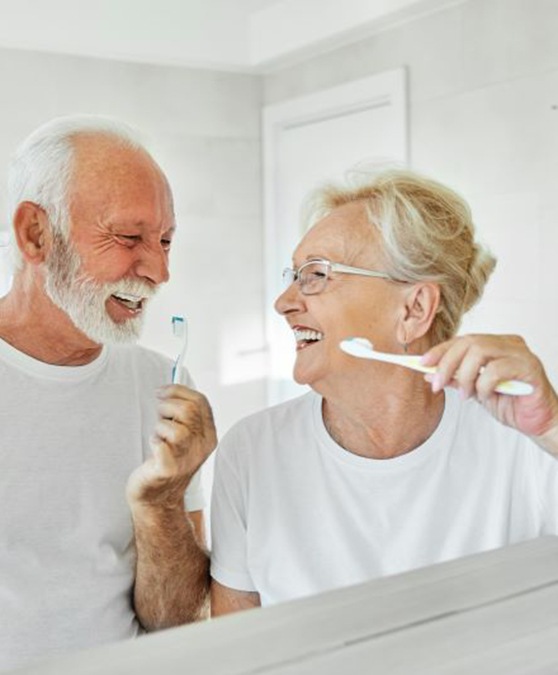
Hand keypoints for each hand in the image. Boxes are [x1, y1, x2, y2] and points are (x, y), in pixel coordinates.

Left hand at [127, 385, 216, 509]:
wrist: (158, 498)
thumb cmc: (167, 460)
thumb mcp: (186, 436)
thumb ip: (186, 414)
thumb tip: (173, 384)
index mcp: (208, 435)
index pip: (201, 402)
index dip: (178, 391)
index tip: (161, 392)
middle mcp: (202, 446)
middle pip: (189, 410)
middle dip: (167, 405)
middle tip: (159, 415)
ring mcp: (186, 459)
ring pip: (174, 427)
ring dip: (159, 425)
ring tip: (157, 435)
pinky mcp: (168, 470)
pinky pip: (160, 446)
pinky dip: (153, 441)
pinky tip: (153, 448)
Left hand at [421, 334, 557, 440]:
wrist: (538, 422)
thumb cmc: (510, 404)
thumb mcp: (475, 391)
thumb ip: (456, 380)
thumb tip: (429, 374)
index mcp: (496, 344)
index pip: (462, 340)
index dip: (440, 350)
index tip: (422, 363)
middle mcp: (508, 343)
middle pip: (468, 342)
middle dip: (447, 363)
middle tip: (437, 384)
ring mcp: (520, 353)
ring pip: (480, 351)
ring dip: (465, 375)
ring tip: (466, 395)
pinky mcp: (530, 367)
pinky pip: (496, 369)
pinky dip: (483, 383)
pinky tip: (485, 395)